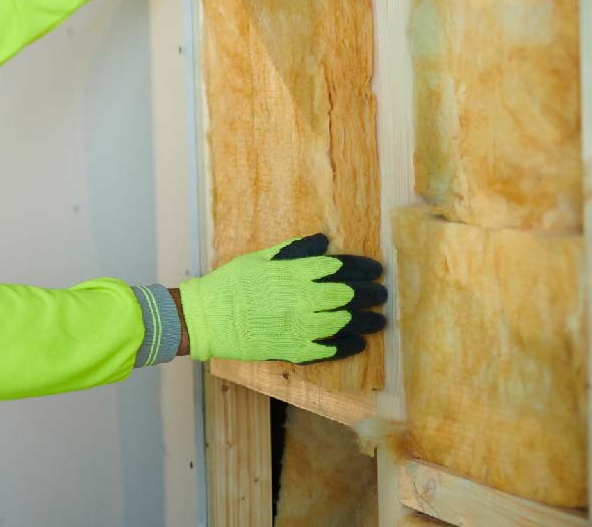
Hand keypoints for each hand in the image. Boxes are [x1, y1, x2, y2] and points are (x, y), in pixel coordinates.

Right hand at [177, 233, 385, 363]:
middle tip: (383, 293)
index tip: (377, 270)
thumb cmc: (232, 283)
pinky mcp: (294, 349)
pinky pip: (328, 349)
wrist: (208, 317)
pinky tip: (360, 343)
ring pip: (345, 322)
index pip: (339, 267)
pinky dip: (348, 346)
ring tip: (380, 319)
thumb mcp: (261, 257)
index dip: (362, 268)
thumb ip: (295, 250)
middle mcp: (303, 298)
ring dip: (366, 320)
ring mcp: (300, 325)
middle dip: (370, 293)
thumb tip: (324, 241)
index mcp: (295, 272)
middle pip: (348, 294)